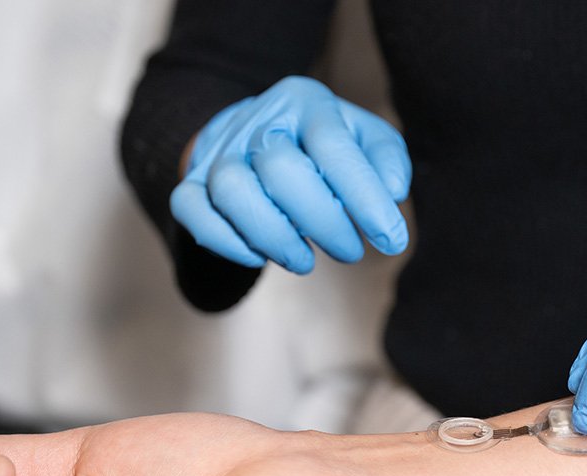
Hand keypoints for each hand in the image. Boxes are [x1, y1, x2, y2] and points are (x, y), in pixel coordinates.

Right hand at [171, 76, 410, 272]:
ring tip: (305, 261)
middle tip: (350, 252)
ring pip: (234, 192)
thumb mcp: (362, 136)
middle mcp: (259, 122)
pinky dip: (226, 242)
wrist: (255, 132)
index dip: (364, 198)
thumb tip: (393, 191)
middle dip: (323, 223)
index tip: (390, 239)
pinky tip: (259, 257)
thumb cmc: (320, 143)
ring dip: (274, 238)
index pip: (333, 147)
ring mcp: (220, 152)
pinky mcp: (192, 183)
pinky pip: (193, 211)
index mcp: (305, 102)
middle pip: (282, 170)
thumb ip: (386, 159)